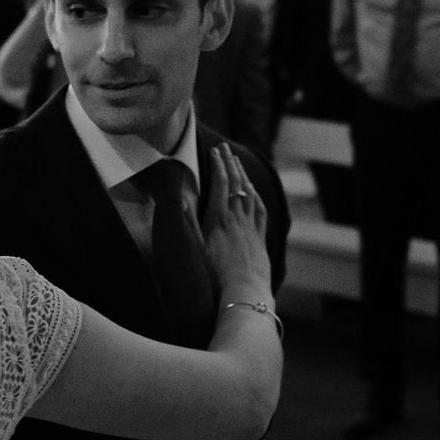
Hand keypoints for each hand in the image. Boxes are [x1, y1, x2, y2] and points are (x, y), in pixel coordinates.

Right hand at [201, 143, 271, 302]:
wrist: (245, 291)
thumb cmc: (216, 276)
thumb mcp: (196, 250)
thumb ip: (189, 224)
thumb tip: (180, 201)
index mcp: (219, 219)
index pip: (220, 184)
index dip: (218, 165)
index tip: (215, 151)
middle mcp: (237, 218)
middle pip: (235, 184)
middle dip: (229, 163)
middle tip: (224, 148)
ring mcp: (250, 226)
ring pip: (249, 193)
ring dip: (243, 175)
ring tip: (237, 163)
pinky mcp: (259, 237)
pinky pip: (259, 209)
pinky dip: (255, 194)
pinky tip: (253, 190)